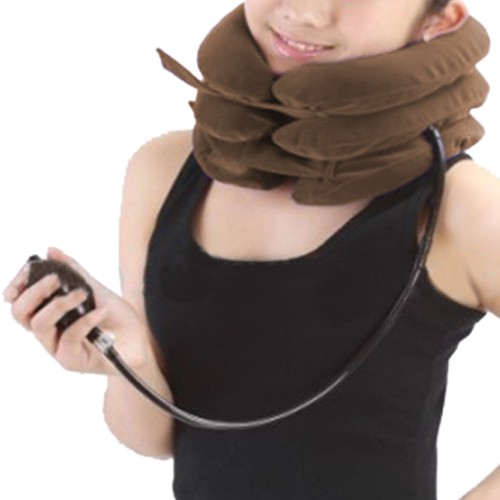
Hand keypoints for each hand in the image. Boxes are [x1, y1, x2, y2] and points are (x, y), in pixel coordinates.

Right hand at [3, 247, 150, 375]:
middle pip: (20, 314)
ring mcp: (58, 348)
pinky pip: (68, 338)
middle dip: (35, 291)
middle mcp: (49, 333)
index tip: (28, 270)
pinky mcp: (71, 361)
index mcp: (49, 315)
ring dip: (60, 303)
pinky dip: (85, 321)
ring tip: (84, 294)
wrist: (141, 338)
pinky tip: (101, 312)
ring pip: (39, 324)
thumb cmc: (117, 317)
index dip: (16, 287)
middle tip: (55, 279)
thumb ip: (73, 272)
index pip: (19, 303)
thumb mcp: (95, 289)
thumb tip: (51, 250)